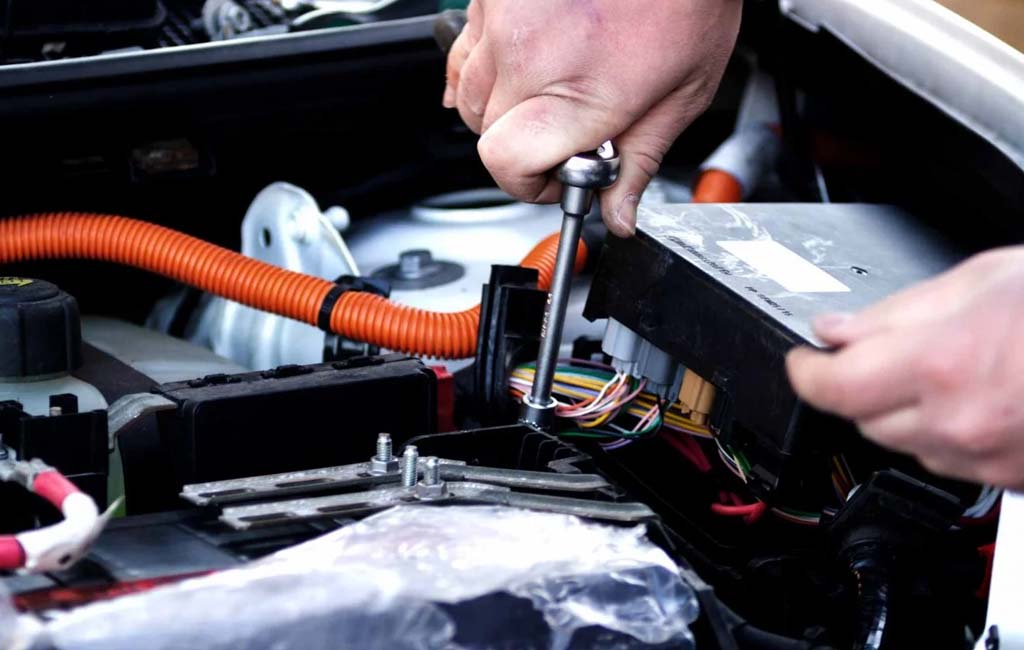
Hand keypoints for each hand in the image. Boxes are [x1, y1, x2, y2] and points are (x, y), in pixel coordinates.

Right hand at [443, 0, 740, 236]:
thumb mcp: (684, 91)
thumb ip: (642, 159)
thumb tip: (620, 212)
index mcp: (579, 92)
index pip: (507, 165)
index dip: (529, 182)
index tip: (556, 176)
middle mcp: (528, 54)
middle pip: (485, 136)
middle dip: (520, 146)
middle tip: (563, 131)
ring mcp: (502, 19)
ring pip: (464, 94)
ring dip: (496, 108)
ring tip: (544, 92)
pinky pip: (462, 46)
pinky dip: (482, 65)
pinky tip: (517, 63)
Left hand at [787, 247, 1023, 489]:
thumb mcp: (980, 280)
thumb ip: (893, 313)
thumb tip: (835, 330)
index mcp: (940, 364)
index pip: (829, 388)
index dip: (804, 371)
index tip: (803, 360)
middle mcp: (958, 422)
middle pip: (861, 419)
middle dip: (857, 383)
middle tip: (880, 350)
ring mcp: (988, 459)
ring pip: (904, 443)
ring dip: (902, 409)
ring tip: (948, 365)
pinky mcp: (1014, 480)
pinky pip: (951, 462)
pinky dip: (946, 432)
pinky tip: (979, 394)